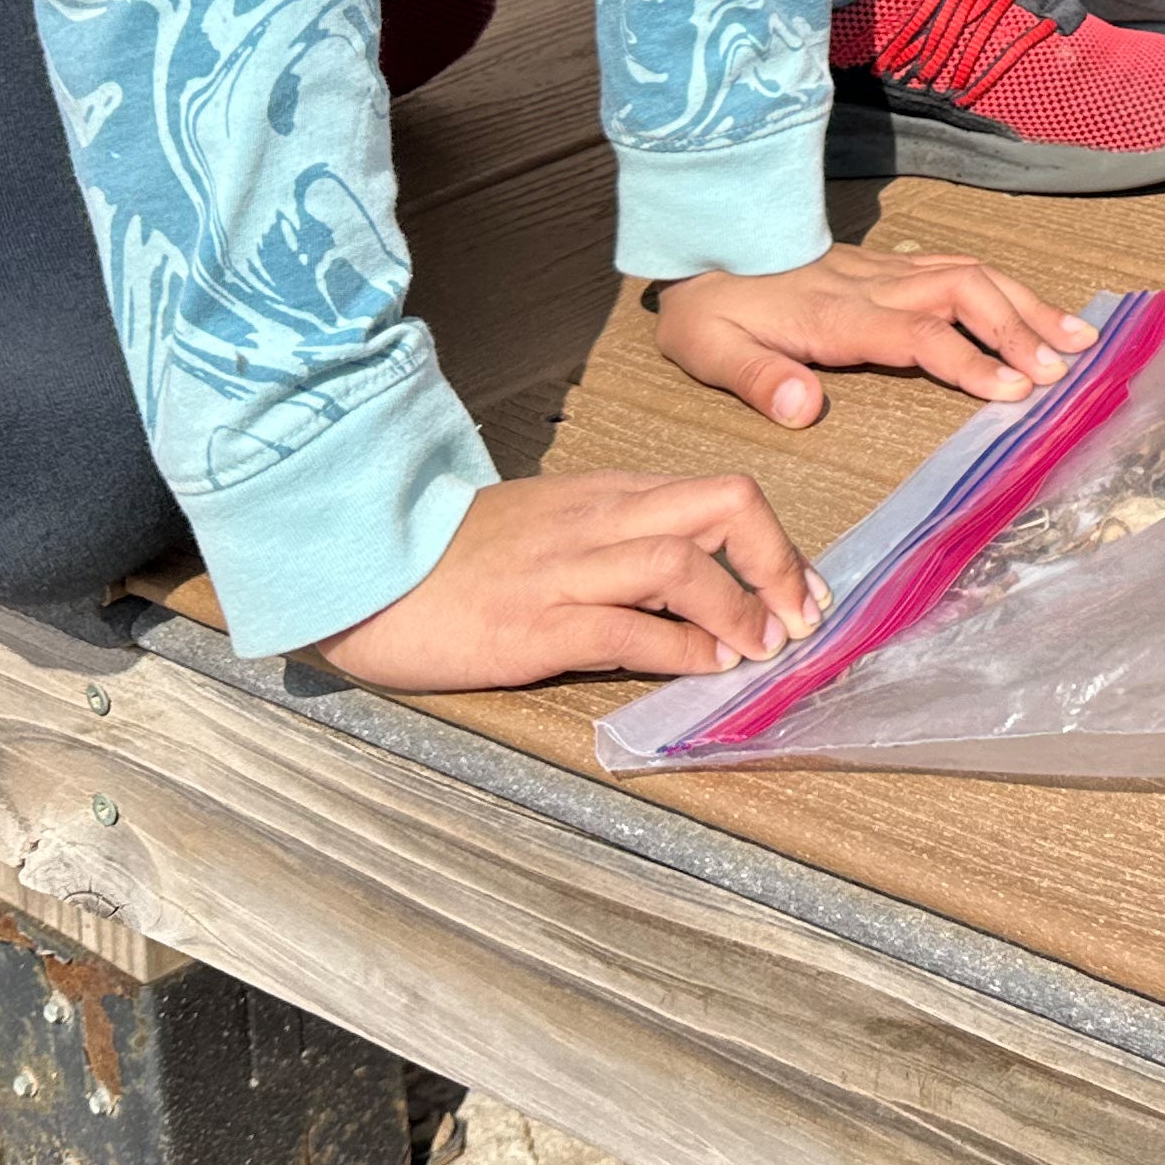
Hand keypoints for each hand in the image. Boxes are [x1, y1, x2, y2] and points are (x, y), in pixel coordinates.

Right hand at [311, 469, 826, 692]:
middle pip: (726, 504)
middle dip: (781, 560)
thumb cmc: (457, 556)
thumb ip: (618, 543)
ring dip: (742, 610)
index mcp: (607, 495)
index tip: (800, 590)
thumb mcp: (551, 528)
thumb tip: (693, 586)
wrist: (364, 570)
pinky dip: (682, 651)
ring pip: (685, 565)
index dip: (776, 542)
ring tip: (762, 649)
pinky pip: (628, 630)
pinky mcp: (535, 625)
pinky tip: (704, 669)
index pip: (720, 494)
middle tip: (799, 617)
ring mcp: (567, 571)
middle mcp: (599, 521)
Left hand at [651, 240, 1097, 427]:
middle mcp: (873, 286)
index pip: (917, 335)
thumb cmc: (710, 310)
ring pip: (972, 274)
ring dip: (1028, 305)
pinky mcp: (889, 267)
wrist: (705, 239)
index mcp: (836, 315)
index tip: (1015, 389)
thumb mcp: (710, 350)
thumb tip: (806, 408)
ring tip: (1079, 337)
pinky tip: (1036, 308)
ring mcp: (886, 271)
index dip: (968, 360)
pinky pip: (960, 267)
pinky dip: (1007, 288)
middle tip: (1066, 368)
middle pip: (964, 293)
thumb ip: (758, 379)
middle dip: (1020, 329)